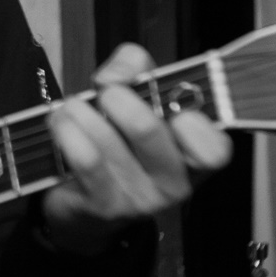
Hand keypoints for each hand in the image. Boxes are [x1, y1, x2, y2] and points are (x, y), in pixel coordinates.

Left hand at [41, 43, 231, 254]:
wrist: (83, 203)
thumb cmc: (118, 143)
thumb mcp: (137, 98)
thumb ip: (136, 69)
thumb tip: (117, 73)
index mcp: (195, 156)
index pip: (214, 148)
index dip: (191, 122)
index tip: (163, 100)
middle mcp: (175, 182)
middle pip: (146, 129)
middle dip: (114, 97)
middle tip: (104, 94)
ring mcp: (141, 199)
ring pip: (106, 139)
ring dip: (79, 112)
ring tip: (72, 108)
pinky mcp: (105, 207)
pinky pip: (84, 159)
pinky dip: (66, 131)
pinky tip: (62, 125)